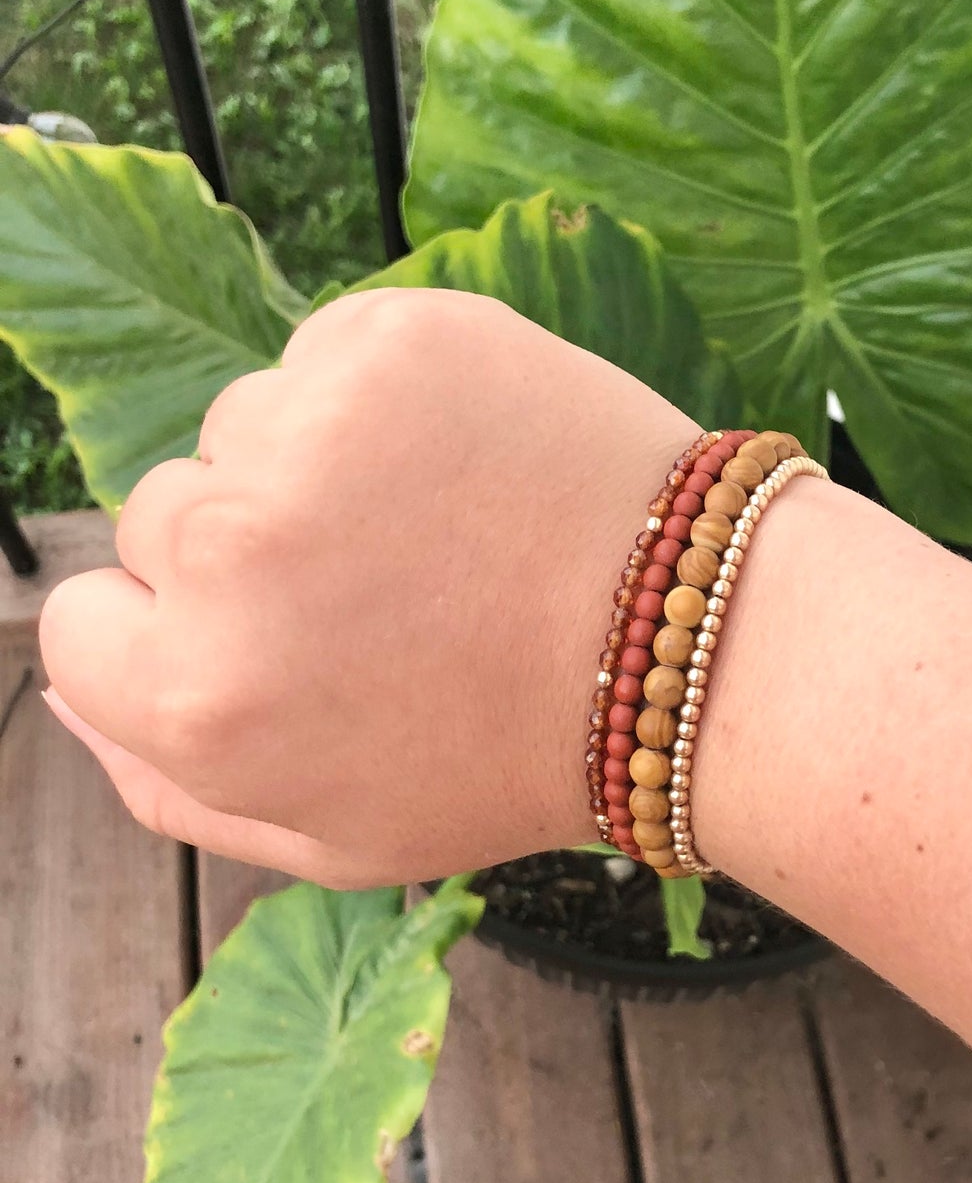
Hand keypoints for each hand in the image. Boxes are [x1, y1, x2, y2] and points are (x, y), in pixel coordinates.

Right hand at [40, 288, 698, 884]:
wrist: (693, 648)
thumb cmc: (512, 757)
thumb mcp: (330, 840)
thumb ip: (163, 783)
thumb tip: (68, 688)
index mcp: (195, 697)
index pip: (81, 624)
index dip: (181, 635)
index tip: (285, 640)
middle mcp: (225, 554)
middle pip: (161, 519)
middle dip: (252, 554)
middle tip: (392, 595)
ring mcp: (305, 432)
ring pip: (243, 430)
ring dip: (319, 468)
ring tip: (445, 529)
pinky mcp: (387, 342)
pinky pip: (323, 357)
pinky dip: (378, 397)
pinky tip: (469, 460)